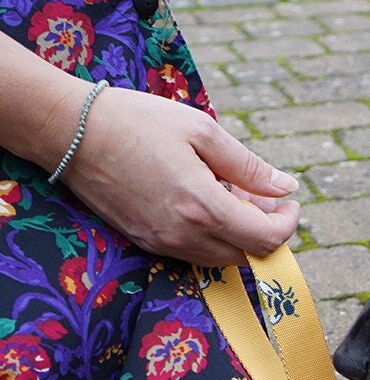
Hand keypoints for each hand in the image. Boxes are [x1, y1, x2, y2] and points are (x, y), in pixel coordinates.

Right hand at [61, 84, 300, 266]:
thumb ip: (249, 166)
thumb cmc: (138, 121)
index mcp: (203, 207)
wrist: (68, 131)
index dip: (289, 224)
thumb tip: (285, 187)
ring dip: (241, 235)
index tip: (290, 202)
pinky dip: (214, 236)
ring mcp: (163, 243)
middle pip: (249, 255)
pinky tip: (206, 202)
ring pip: (223, 258)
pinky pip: (196, 253)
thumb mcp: (202, 131)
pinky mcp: (146, 242)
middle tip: (263, 196)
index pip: (268, 239)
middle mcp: (184, 235)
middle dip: (268, 230)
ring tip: (234, 195)